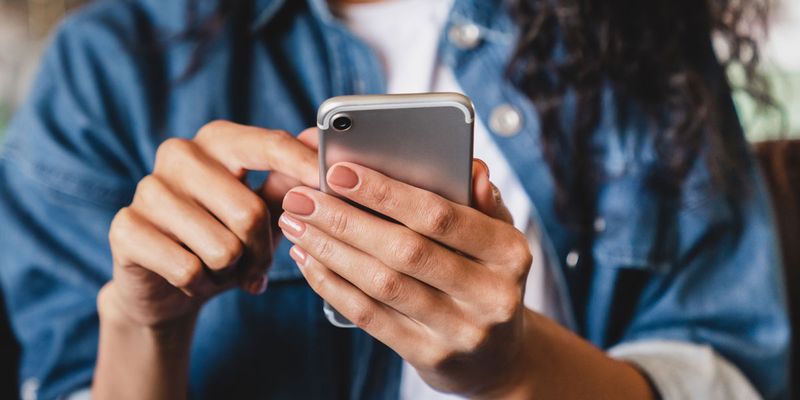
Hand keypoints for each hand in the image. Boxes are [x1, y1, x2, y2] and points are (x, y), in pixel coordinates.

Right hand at [104, 121, 318, 327]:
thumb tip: (317, 143)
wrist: (166, 284)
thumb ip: (288, 181)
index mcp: (218, 140)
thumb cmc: (224, 237)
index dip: (303, 166)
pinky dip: (201, 285)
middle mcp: (179, 154)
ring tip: (220, 268)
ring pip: (222, 247)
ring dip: (231, 271)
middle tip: (256, 265)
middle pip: (250, 212)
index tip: (331, 183)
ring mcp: (148, 188)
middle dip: (262, 251)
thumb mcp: (263, 211)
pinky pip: (188, 269)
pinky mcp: (125, 227)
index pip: (268, 145)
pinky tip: (193, 278)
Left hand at [279, 159, 534, 397]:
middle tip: (301, 198)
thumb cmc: (486, 277)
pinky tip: (309, 260)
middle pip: (405, 250)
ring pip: (382, 284)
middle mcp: (491, 294)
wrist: (497, 356)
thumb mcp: (497, 237)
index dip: (386, 192)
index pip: (442, 216)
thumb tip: (471, 168)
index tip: (339, 171)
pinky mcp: (430, 356)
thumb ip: (480, 200)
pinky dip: (333, 285)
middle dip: (345, 219)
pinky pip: (371, 316)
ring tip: (296, 224)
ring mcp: (460, 331)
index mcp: (510, 253)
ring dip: (330, 250)